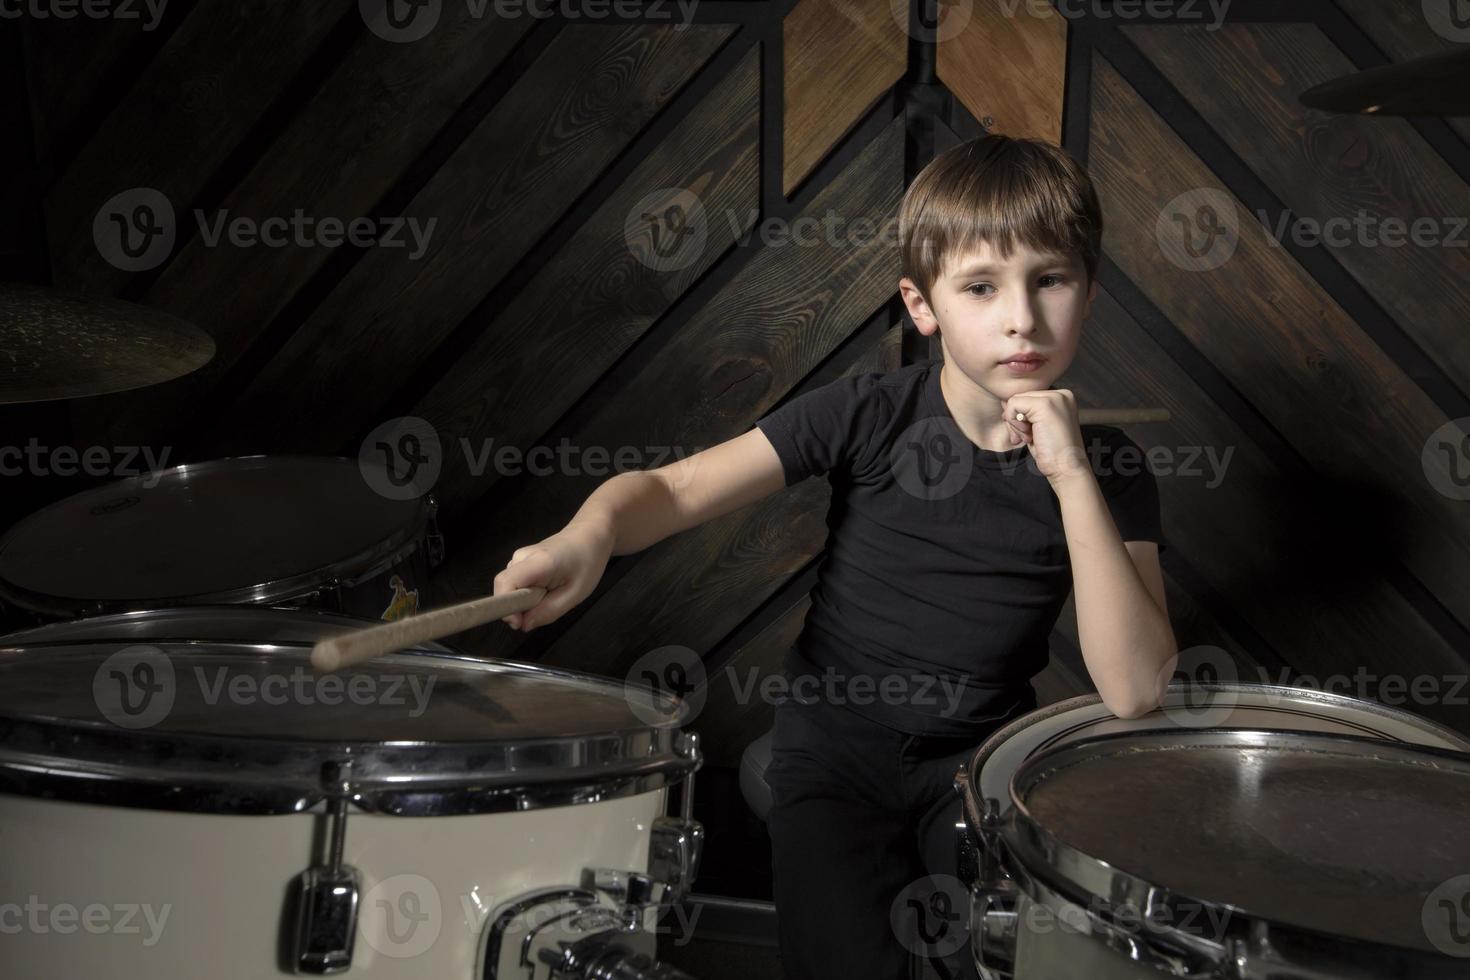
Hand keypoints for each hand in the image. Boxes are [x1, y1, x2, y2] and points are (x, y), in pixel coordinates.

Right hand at [492, 519, 613, 630]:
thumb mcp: (575, 594)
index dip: (506, 607)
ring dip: (526, 600)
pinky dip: (528, 593)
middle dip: (520, 607)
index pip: (504, 583)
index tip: (519, 623)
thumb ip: (549, 612)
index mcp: (538, 562)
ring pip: (511, 589)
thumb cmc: (587, 562)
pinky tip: (546, 588)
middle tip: (546, 608)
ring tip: (551, 595)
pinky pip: (517, 584)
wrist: (589, 536)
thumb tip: (524, 625)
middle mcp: (522, 556)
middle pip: (506, 589)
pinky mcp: (520, 561)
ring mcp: (519, 557)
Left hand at [1001, 388, 1091, 486]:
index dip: (1021, 417)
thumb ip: (1024, 412)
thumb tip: (1004, 401)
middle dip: (1016, 421)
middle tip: (1027, 438)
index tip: (1028, 435)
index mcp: (1061, 398)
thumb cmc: (1051, 452)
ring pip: (1015, 401)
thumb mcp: (1036, 427)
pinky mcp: (1045, 404)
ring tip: (1030, 438)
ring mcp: (1054, 397)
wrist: (1066, 468)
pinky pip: (1013, 405)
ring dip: (1015, 424)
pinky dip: (1014, 424)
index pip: (1027, 398)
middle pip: (1020, 398)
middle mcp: (1061, 394)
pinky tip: (1028, 436)